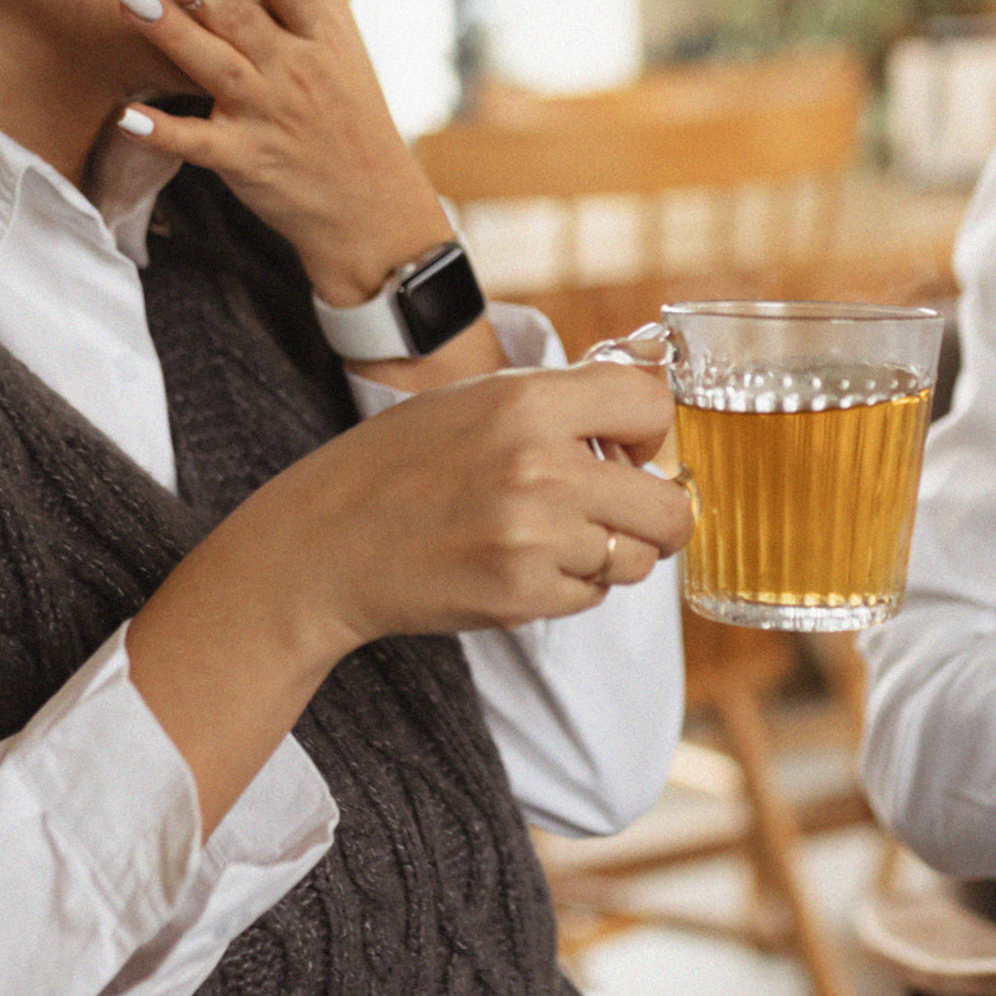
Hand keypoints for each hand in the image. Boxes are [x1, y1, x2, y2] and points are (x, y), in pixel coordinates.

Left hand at [117, 0, 453, 306]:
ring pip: (216, 69)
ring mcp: (267, 116)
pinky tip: (124, 113)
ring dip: (171, 35)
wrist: (370, 207)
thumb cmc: (346, 104)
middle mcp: (294, 70)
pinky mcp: (243, 160)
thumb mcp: (339, 25)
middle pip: (241, 18)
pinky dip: (161, 131)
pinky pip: (197, 144)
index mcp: (319, 33)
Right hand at [276, 361, 693, 647]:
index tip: (631, 448)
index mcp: (528, 402)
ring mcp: (534, 537)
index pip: (651, 406)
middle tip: (626, 510)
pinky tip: (524, 564)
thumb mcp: (476, 401)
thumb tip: (651, 405)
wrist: (325, 544)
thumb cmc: (398, 464)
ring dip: (611, 552)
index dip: (650, 431)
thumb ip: (562, 400)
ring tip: (557, 537)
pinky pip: (592, 594)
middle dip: (657, 511)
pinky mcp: (522, 595)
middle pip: (669, 504)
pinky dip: (571, 585)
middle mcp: (541, 467)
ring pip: (636, 557)